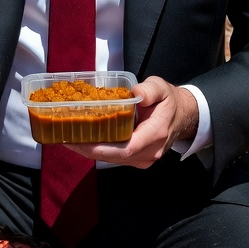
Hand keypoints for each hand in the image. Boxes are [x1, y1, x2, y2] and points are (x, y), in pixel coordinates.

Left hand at [65, 77, 198, 168]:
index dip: (101, 148)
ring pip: (112, 159)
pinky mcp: (137, 159)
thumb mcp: (162, 88)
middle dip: (87, 150)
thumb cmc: (169, 101)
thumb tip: (136, 93)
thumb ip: (150, 89)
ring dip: (89, 151)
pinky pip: (115, 157)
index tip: (80, 141)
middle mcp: (149, 152)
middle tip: (65, 138)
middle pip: (113, 157)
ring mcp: (143, 159)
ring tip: (68, 139)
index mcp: (155, 135)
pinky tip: (82, 141)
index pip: (125, 148)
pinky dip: (98, 150)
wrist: (183, 116)